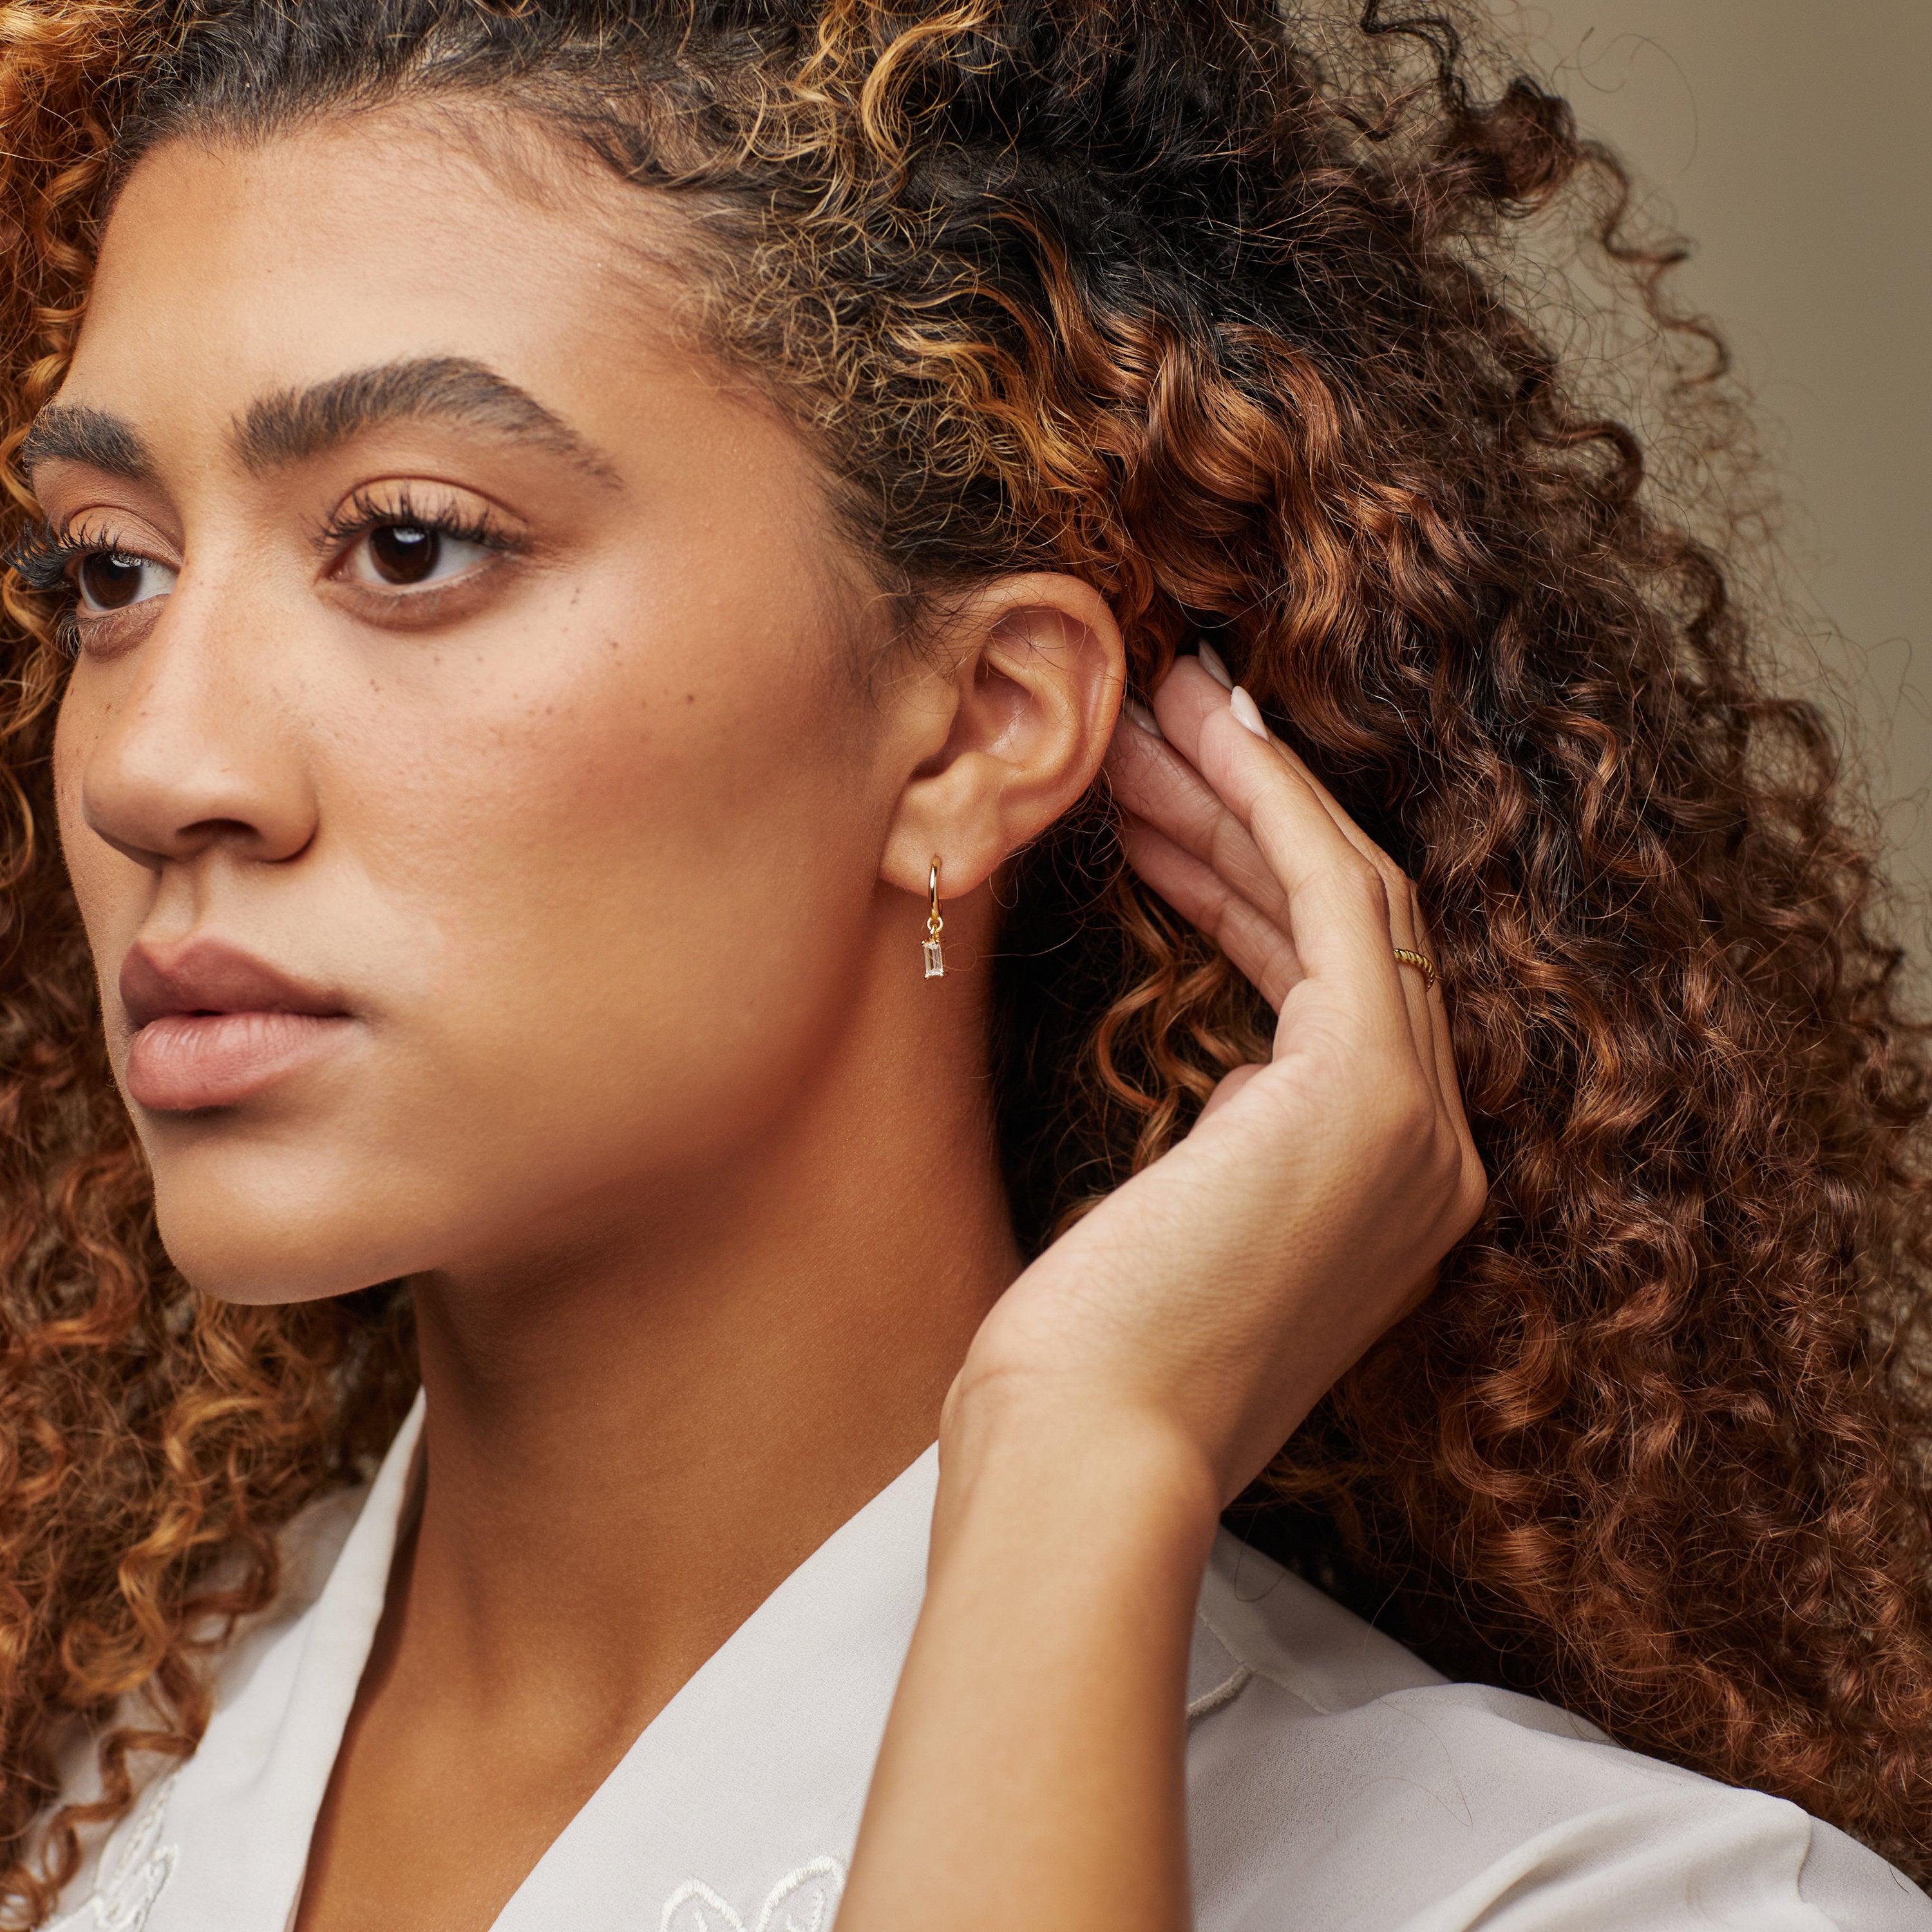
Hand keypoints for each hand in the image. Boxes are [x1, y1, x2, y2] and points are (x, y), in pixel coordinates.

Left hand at [951, 656, 1486, 1504]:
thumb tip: (1226, 1087)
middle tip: (1152, 729)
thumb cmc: (1089, 1365)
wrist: (1085, 1457)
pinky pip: (1339, 904)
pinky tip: (1205, 741)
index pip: (1331, 992)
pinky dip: (1273, 809)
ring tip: (1147, 718)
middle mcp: (1432, 1156)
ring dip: (1247, 794)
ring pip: (1348, 902)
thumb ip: (1231, 1153)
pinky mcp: (1372, 1093)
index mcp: (1387, 1192)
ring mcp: (1418, 1126)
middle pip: (1347, 932)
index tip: (1164, 810)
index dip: (1247, 882)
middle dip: (1243, 818)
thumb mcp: (1172, 1228)